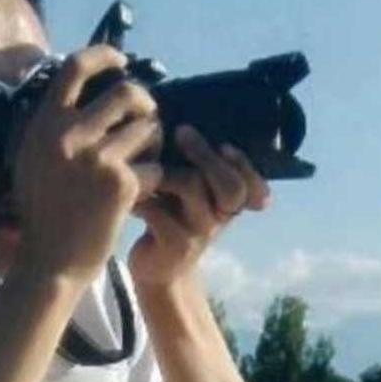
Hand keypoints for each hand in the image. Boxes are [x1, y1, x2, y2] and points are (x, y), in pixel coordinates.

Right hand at [12, 46, 162, 282]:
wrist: (51, 261)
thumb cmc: (44, 211)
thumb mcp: (34, 160)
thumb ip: (55, 128)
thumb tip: (89, 96)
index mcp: (45, 124)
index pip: (75, 67)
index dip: (104, 55)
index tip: (120, 60)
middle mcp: (69, 135)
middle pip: (127, 92)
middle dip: (146, 104)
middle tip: (146, 120)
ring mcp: (96, 158)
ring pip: (149, 128)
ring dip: (153, 143)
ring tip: (143, 162)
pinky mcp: (121, 184)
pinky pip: (155, 166)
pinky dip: (154, 179)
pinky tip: (141, 194)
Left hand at [128, 125, 269, 286]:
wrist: (158, 270)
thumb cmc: (170, 218)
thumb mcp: (186, 193)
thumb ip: (192, 165)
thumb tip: (177, 111)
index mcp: (228, 202)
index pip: (251, 182)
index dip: (243, 163)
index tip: (225, 144)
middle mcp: (221, 216)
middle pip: (229, 183)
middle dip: (205, 154)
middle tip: (182, 132)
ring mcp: (201, 233)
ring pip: (193, 187)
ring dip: (165, 169)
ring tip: (142, 163)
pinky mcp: (176, 246)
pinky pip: (160, 210)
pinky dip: (141, 196)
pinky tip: (129, 195)